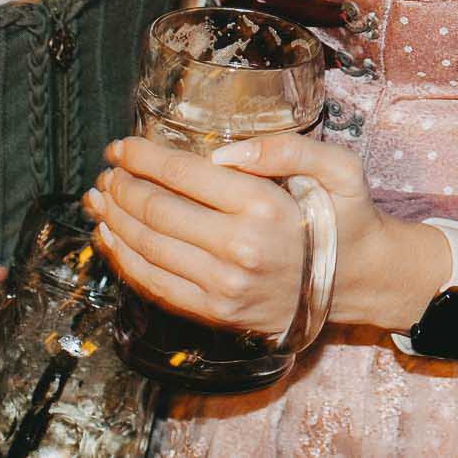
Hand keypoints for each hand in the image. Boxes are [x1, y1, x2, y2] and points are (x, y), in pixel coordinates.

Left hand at [87, 133, 442, 339]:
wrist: (359, 282)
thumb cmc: (344, 216)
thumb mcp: (338, 166)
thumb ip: (287, 147)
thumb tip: (224, 153)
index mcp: (264, 206)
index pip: (183, 174)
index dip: (143, 157)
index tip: (121, 146)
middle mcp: (239, 249)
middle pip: (156, 211)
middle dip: (121, 186)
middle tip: (107, 170)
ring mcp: (223, 286)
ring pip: (148, 248)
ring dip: (113, 220)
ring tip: (98, 199)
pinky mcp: (216, 312)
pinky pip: (156, 284)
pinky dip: (125, 259)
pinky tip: (111, 238)